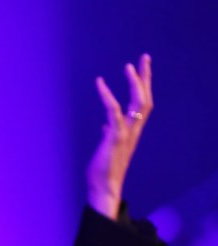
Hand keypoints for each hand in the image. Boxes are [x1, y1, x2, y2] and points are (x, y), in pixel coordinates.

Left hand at [87, 54, 152, 219]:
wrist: (104, 187)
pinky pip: (114, 112)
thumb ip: (110, 134)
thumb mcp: (107, 147)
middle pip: (145, 98)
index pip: (142, 104)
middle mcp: (134, 129)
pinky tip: (100, 84)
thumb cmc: (103, 169)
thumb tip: (106, 125)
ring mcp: (126, 133)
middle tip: (143, 57)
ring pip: (137, 103)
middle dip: (145, 77)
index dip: (143, 86)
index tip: (140, 69)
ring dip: (134, 83)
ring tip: (129, 66)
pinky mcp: (116, 137)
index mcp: (132, 130)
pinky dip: (108, 96)